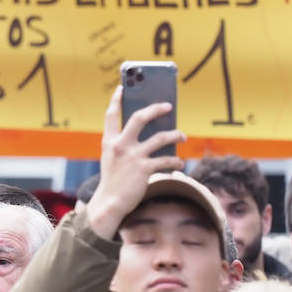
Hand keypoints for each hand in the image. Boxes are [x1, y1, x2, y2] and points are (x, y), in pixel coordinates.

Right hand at [86, 85, 185, 239]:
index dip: (116, 99)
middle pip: (139, 118)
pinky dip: (176, 161)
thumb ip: (124, 143)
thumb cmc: (114, 179)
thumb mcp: (112, 158)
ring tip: (182, 136)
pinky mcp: (144, 170)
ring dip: (175, 135)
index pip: (111, 115)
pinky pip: (166, 160)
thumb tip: (150, 131)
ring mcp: (132, 157)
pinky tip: (180, 163)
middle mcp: (120, 145)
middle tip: (168, 106)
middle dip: (156, 109)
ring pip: (161, 138)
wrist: (110, 203)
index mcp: (109, 141)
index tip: (122, 87)